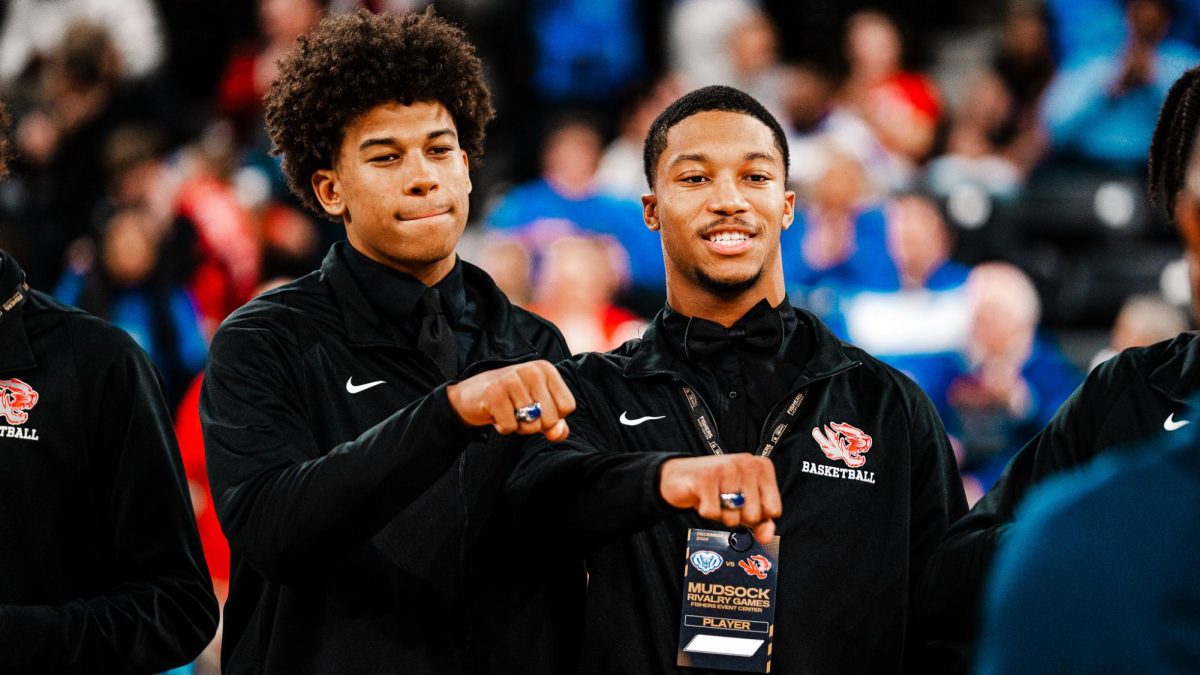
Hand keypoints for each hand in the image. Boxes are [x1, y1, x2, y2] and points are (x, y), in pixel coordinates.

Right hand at [446, 360, 575, 440]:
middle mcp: (532, 371)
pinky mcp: (494, 393)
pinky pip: (510, 427)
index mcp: (546, 370)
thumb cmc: (510, 401)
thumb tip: (557, 433)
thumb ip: (556, 423)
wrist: (471, 395)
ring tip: (508, 411)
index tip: (537, 408)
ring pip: (531, 425)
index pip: (568, 406)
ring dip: (518, 426)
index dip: (554, 417)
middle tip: (519, 412)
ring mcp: (512, 380)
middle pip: (551, 419)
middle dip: (535, 425)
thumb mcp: (538, 408)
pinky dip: (503, 427)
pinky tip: (496, 414)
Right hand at [659, 454, 781, 543]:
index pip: (774, 510)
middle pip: (754, 516)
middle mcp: (747, 463)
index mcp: (762, 467)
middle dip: (737, 516)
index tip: (743, 503)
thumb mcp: (745, 504)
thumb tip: (766, 536)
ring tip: (714, 498)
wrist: (682, 476)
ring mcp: (727, 468)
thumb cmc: (718, 490)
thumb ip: (762, 521)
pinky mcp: (705, 476)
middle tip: (725, 501)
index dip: (756, 516)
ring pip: (733, 517)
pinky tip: (703, 497)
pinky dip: (705, 511)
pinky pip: (712, 513)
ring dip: (720, 515)